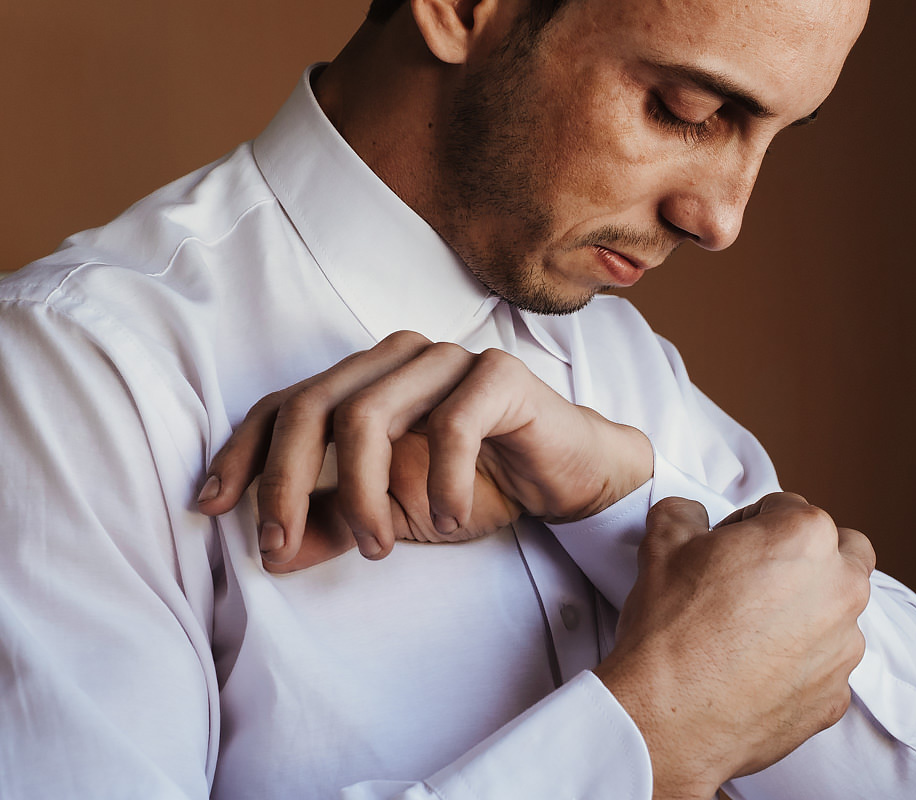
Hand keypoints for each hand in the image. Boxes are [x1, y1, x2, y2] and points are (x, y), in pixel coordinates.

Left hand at [196, 331, 651, 569]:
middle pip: (313, 406)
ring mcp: (447, 358)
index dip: (242, 453)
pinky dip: (440, 481)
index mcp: (363, 380)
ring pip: (370, 413)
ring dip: (362, 492)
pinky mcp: (498, 374)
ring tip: (378, 546)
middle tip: (281, 547)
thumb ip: (332, 525)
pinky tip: (448, 518)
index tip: (212, 507)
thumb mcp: (391, 515)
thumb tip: (271, 555)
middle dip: (285, 483)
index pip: (282, 404)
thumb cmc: (476, 485)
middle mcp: (396, 358)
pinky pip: (451, 424)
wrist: (566, 477)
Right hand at [593, 494, 874, 799]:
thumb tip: (692, 514)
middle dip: (806, 557)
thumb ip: (685, 512)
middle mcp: (841, 587)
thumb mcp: (663, 543)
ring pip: (839, 611)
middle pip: (841, 551)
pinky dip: (801, 664)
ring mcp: (844, 646)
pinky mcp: (836, 696)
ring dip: (808, 611)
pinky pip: (827, 666)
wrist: (666, 718)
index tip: (726, 548)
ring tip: (753, 630)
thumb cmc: (669, 627)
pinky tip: (756, 671)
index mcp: (806, 535)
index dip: (748, 523)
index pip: (785, 508)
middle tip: (758, 577)